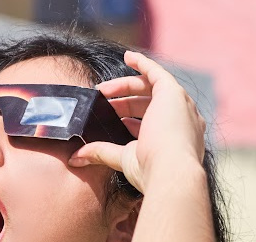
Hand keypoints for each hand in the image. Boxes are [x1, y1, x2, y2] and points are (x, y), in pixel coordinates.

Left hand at [68, 51, 206, 193]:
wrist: (169, 171)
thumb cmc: (151, 171)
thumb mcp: (123, 158)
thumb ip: (101, 152)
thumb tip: (74, 158)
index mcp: (172, 139)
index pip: (148, 123)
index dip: (127, 119)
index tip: (109, 119)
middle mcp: (181, 120)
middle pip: (147, 103)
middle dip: (122, 102)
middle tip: (99, 101)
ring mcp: (179, 105)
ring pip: (150, 87)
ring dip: (124, 86)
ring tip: (102, 90)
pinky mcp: (172, 92)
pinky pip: (157, 72)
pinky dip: (143, 63)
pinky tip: (127, 56)